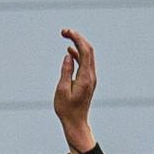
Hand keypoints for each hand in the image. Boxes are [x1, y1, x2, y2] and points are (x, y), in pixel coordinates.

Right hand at [53, 29, 97, 153]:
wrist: (76, 123)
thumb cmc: (67, 109)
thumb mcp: (62, 90)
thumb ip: (66, 71)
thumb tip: (68, 55)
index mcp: (86, 77)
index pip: (85, 51)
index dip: (76, 38)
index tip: (66, 32)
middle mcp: (91, 75)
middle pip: (88, 50)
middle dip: (78, 38)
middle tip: (64, 31)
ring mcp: (91, 78)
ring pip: (88, 55)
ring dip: (78, 44)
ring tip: (65, 36)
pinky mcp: (88, 81)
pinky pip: (85, 62)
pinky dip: (78, 54)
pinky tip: (70, 51)